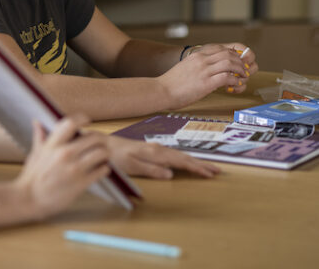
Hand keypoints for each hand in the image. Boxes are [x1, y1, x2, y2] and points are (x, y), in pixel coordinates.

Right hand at [13, 115, 110, 220]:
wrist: (29, 199)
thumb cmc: (32, 177)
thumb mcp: (35, 154)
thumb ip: (40, 137)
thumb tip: (37, 122)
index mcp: (53, 144)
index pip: (71, 123)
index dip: (82, 118)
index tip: (87, 121)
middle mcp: (65, 153)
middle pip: (94, 137)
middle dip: (99, 140)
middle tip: (99, 144)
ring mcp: (74, 168)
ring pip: (101, 153)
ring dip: (104, 154)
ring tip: (102, 158)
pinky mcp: (81, 183)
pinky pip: (102, 170)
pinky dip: (104, 169)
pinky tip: (99, 170)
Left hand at [106, 134, 220, 178]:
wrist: (101, 145)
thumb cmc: (114, 157)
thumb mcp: (131, 166)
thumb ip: (151, 170)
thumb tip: (170, 174)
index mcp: (155, 153)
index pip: (181, 162)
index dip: (197, 168)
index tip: (211, 174)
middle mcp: (157, 149)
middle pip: (184, 157)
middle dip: (201, 164)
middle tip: (217, 171)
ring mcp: (154, 148)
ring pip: (179, 155)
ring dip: (194, 161)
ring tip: (206, 167)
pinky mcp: (150, 149)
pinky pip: (172, 155)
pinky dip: (183, 159)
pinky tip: (185, 162)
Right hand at [159, 43, 258, 107]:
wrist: (161, 90)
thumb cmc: (171, 84)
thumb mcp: (184, 68)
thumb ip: (196, 67)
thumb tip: (206, 72)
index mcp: (196, 56)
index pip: (220, 48)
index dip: (232, 54)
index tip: (236, 61)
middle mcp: (201, 60)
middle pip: (228, 54)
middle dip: (239, 61)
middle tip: (243, 69)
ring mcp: (204, 71)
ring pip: (230, 63)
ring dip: (240, 69)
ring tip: (243, 76)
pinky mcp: (206, 83)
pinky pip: (227, 77)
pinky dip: (235, 80)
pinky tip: (235, 84)